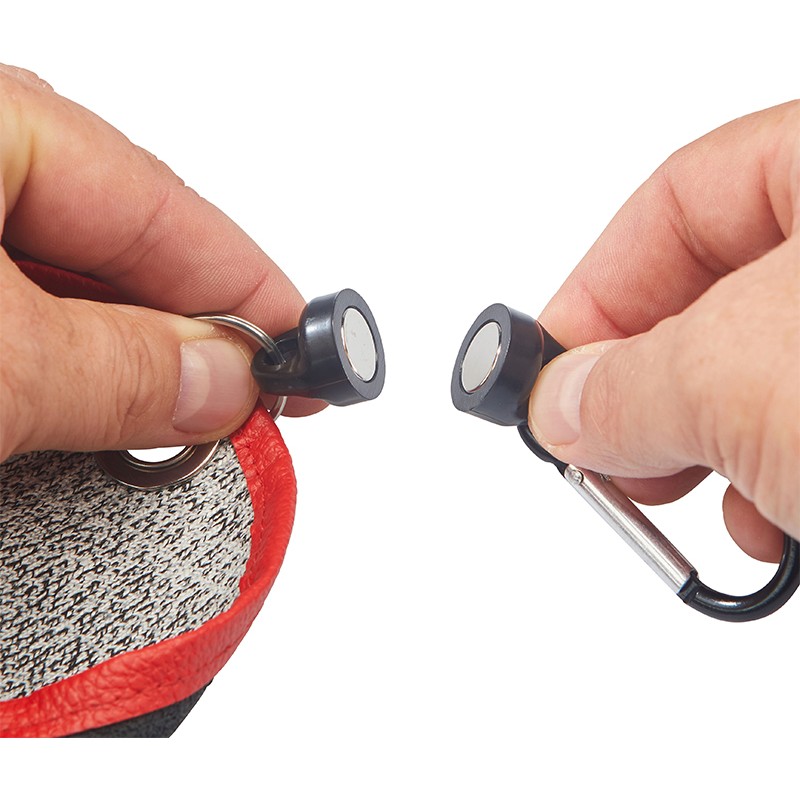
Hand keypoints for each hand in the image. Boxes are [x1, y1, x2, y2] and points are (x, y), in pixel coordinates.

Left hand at [0, 65, 318, 462]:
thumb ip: (117, 368)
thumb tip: (223, 382)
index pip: (158, 201)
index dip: (249, 289)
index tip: (305, 356)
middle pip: (116, 239)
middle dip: (191, 331)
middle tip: (249, 407)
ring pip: (58, 282)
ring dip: (123, 357)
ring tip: (171, 423)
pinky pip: (6, 313)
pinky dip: (53, 365)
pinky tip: (77, 409)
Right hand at [528, 101, 799, 561]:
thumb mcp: (746, 375)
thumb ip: (628, 385)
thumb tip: (560, 406)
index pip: (682, 196)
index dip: (598, 287)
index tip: (549, 370)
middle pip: (714, 291)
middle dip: (643, 385)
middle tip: (602, 446)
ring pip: (759, 369)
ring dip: (703, 446)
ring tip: (686, 497)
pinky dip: (771, 478)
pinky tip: (770, 523)